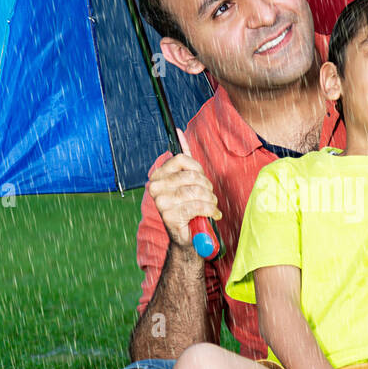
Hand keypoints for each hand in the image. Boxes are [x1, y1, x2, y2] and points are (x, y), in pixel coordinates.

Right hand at [146, 128, 221, 249]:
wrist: (188, 237)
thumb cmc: (189, 206)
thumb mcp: (187, 179)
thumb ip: (183, 158)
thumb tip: (179, 131)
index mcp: (157, 176)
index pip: (180, 159)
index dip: (196, 168)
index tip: (201, 179)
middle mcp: (155, 188)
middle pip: (191, 175)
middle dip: (207, 186)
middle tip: (209, 196)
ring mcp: (161, 202)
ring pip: (196, 191)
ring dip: (210, 199)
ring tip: (211, 206)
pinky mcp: (170, 216)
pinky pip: (198, 206)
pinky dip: (211, 210)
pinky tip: (212, 215)